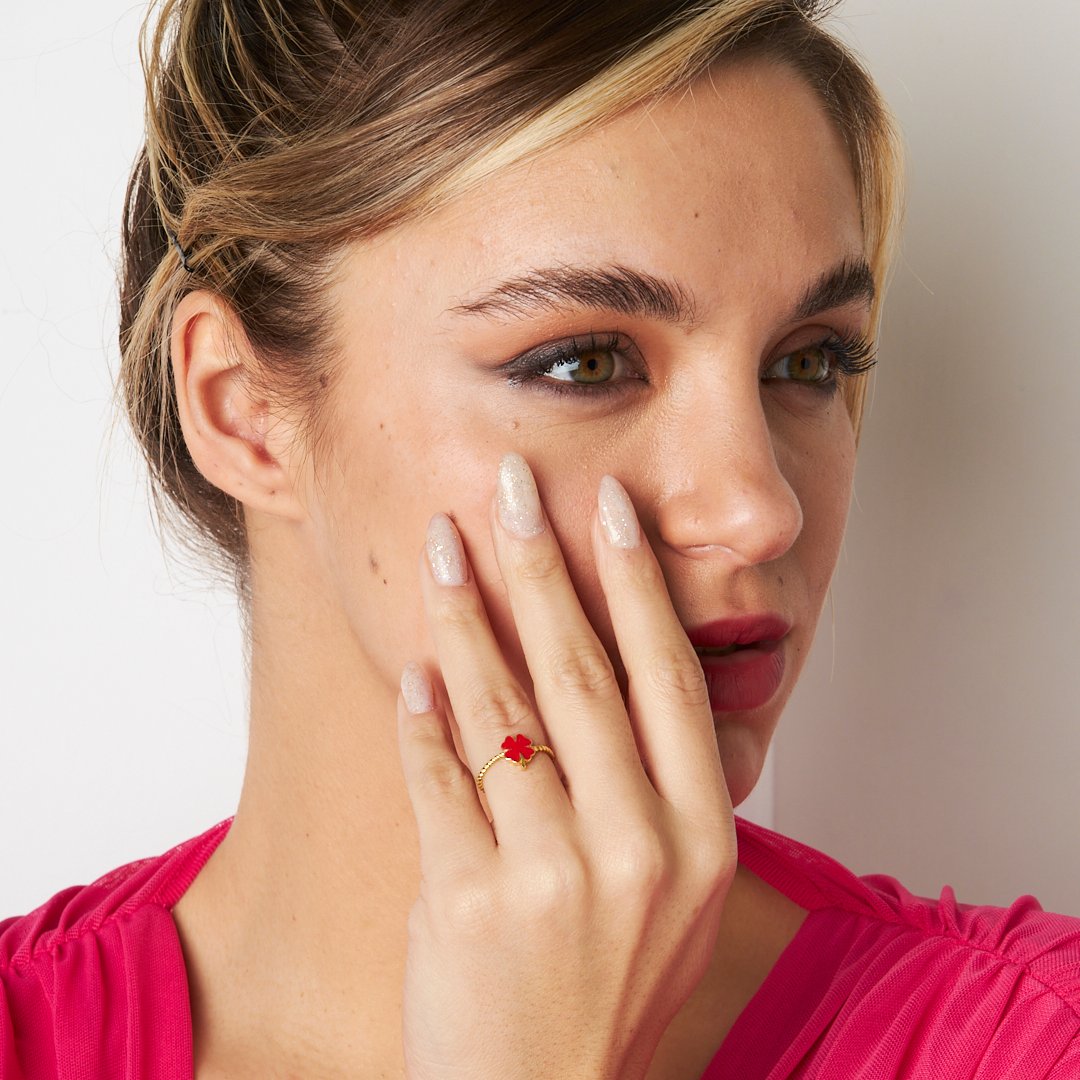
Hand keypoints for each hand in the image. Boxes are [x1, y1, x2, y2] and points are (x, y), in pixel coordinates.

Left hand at [395, 452, 736, 1079]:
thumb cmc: (611, 989)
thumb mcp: (672, 893)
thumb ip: (657, 788)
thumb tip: (611, 670)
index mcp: (698, 835)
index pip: (668, 678)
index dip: (636, 584)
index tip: (609, 508)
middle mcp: (637, 847)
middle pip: (583, 671)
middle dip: (540, 565)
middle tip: (511, 487)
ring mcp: (552, 875)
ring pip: (501, 708)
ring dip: (465, 614)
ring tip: (441, 546)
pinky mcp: (468, 900)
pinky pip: (438, 777)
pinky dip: (422, 716)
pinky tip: (414, 666)